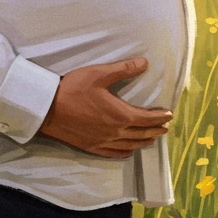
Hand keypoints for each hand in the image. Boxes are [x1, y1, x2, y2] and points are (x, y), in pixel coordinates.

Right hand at [38, 57, 173, 158]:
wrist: (48, 109)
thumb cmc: (74, 88)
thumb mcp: (99, 74)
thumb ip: (123, 69)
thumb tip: (144, 63)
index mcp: (120, 115)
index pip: (147, 118)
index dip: (160, 117)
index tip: (169, 114)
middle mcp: (116, 132)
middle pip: (142, 134)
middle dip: (156, 130)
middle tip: (165, 127)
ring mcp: (104, 142)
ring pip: (131, 145)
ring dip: (144, 141)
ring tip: (152, 138)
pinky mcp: (93, 148)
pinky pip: (115, 154)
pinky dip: (127, 152)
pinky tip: (129, 150)